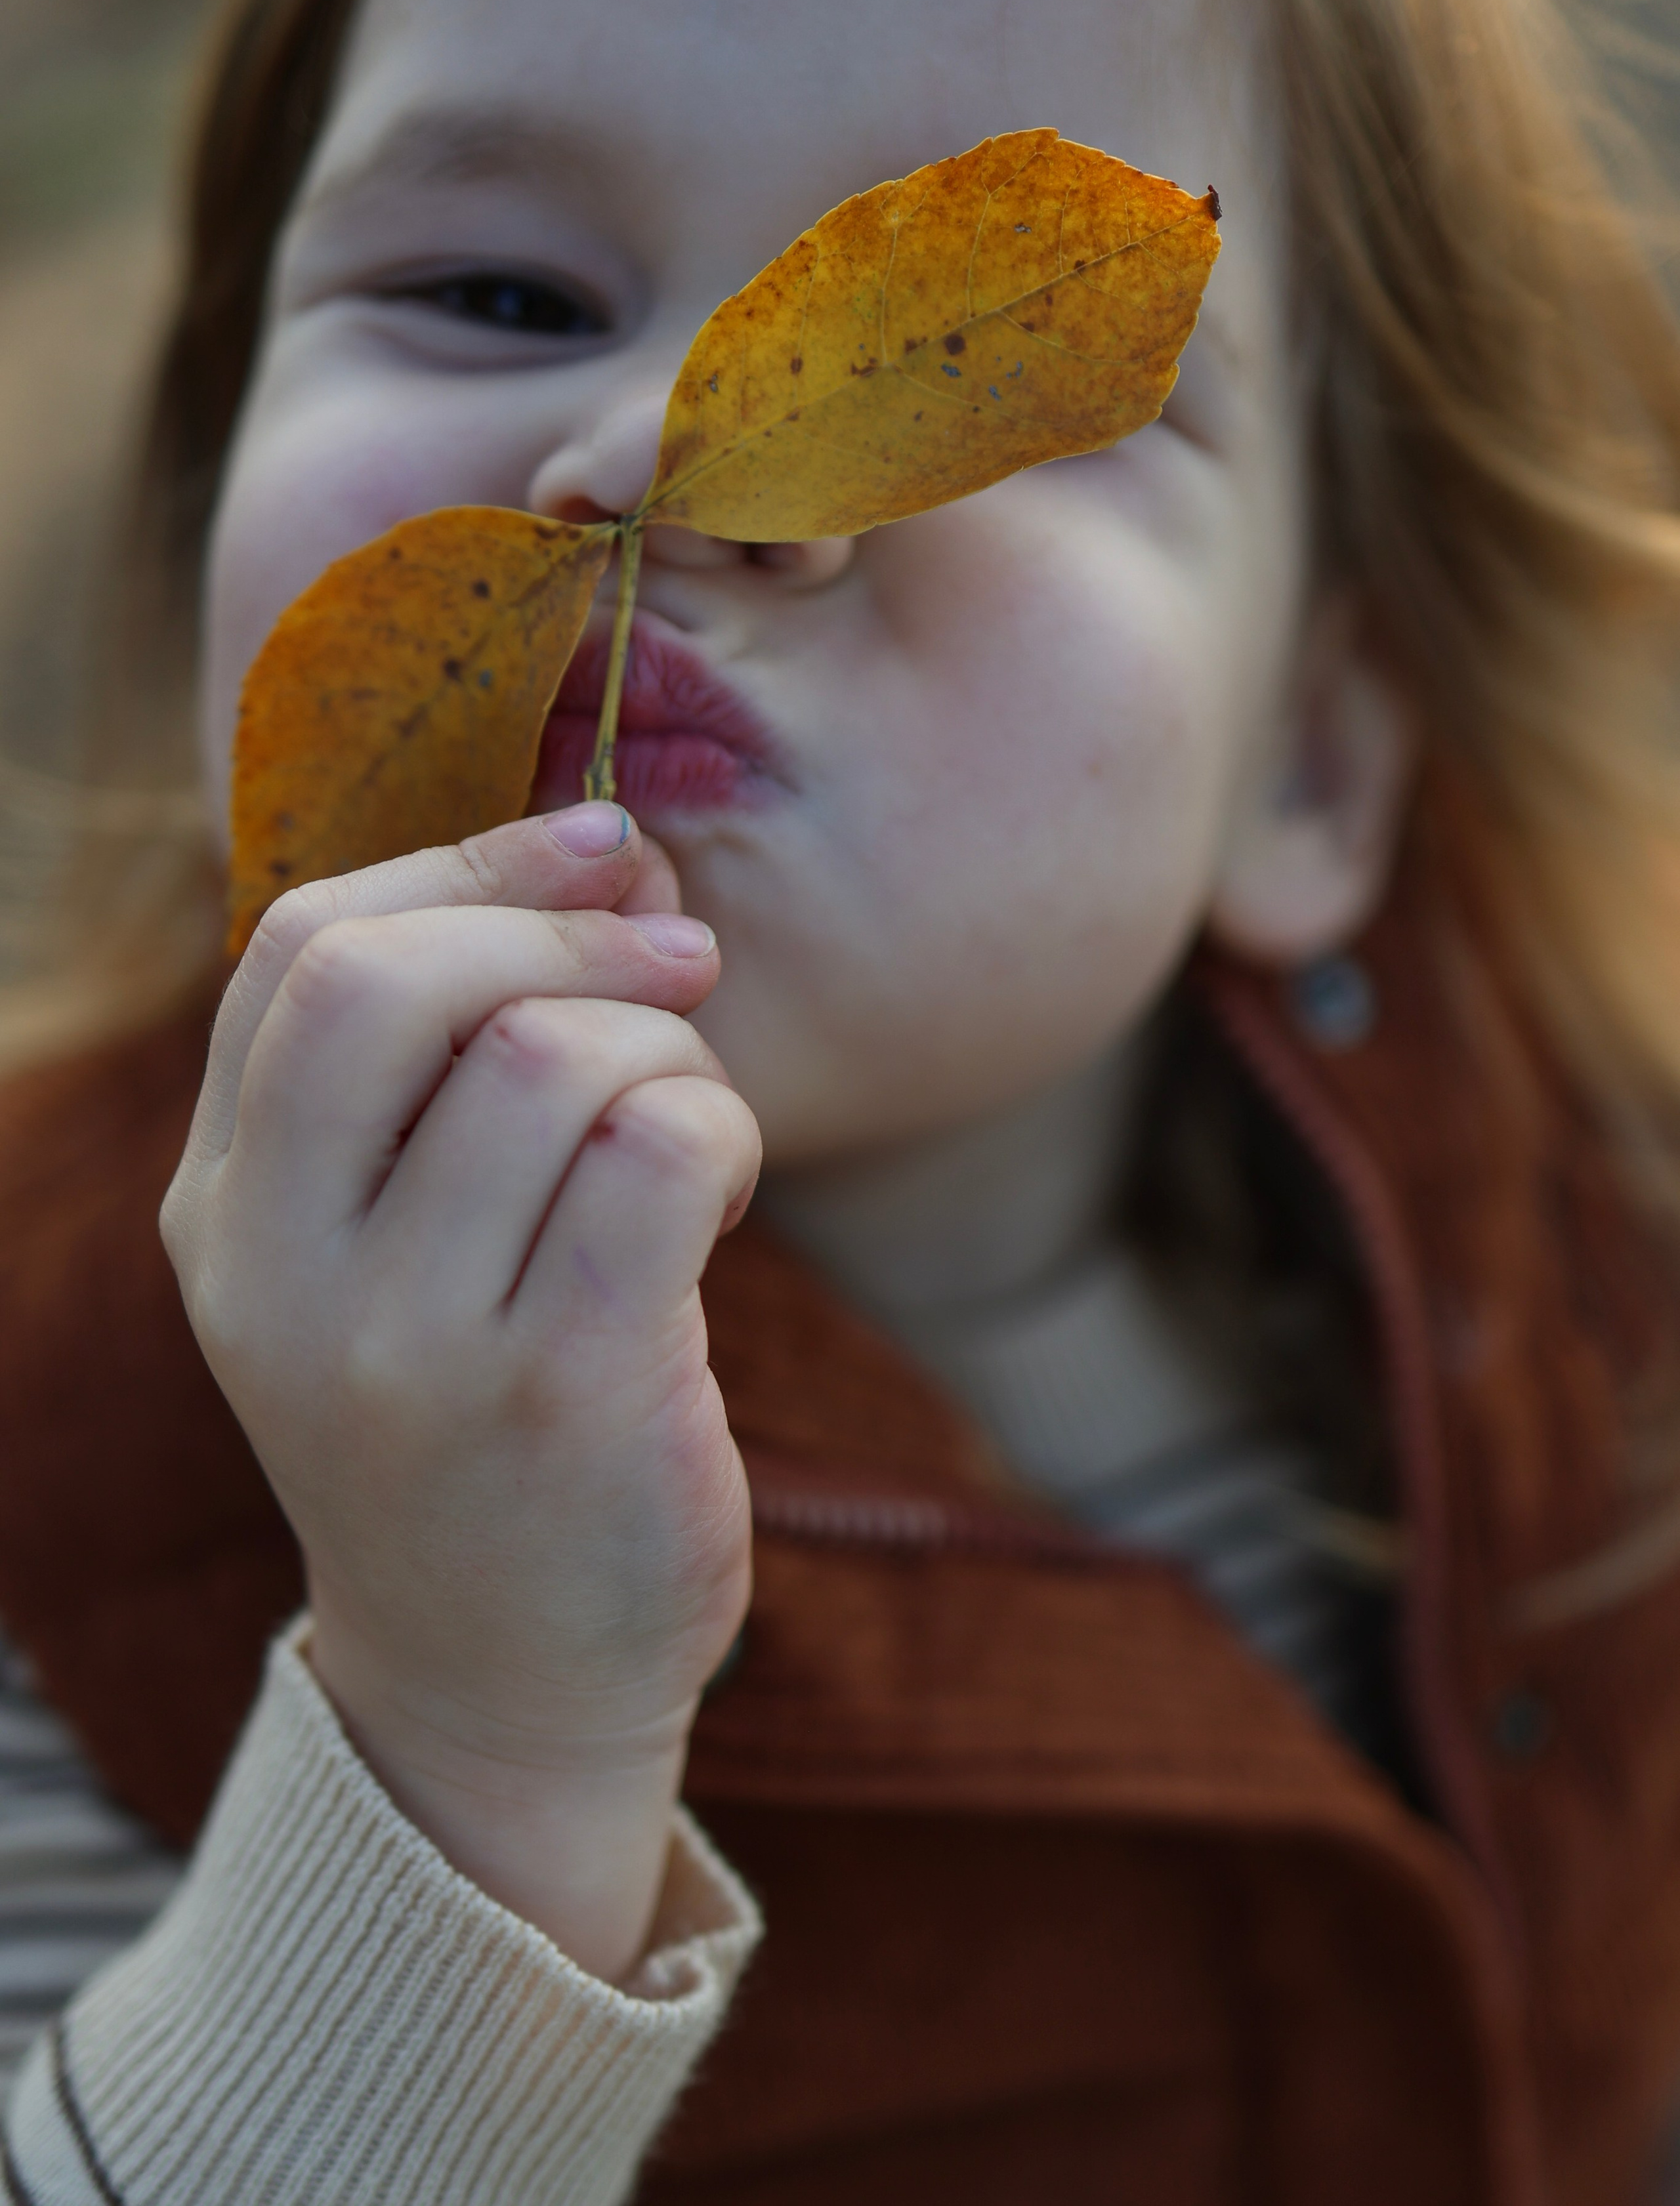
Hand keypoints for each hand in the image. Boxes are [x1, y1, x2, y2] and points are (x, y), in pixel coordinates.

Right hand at [162, 804, 759, 1980]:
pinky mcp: (562, 1392)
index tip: (592, 848)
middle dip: (563, 926)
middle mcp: (283, 1276)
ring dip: (667, 1047)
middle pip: (393, 980)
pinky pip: (661, 1150)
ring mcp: (411, 1346)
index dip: (466, 866)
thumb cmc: (473, 1419)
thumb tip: (615, 844)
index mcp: (226, 1212)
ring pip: (551, 1056)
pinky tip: (725, 1190)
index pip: (298, 949)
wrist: (501, 1682)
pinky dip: (723, 1126)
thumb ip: (447, 1061)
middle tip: (680, 951)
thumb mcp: (383, 1251)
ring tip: (690, 1120)